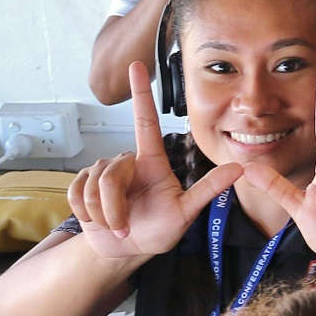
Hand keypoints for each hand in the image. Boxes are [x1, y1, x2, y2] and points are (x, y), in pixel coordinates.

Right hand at [66, 62, 241, 260]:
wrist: (127, 250)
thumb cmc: (159, 230)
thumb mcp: (185, 212)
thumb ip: (208, 190)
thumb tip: (239, 169)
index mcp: (152, 162)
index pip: (145, 121)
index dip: (141, 93)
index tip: (137, 65)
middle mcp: (126, 162)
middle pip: (111, 174)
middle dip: (114, 207)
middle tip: (125, 228)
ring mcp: (102, 173)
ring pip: (93, 186)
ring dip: (103, 214)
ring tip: (116, 226)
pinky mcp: (82, 186)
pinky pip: (77, 195)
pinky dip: (87, 214)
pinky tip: (97, 221)